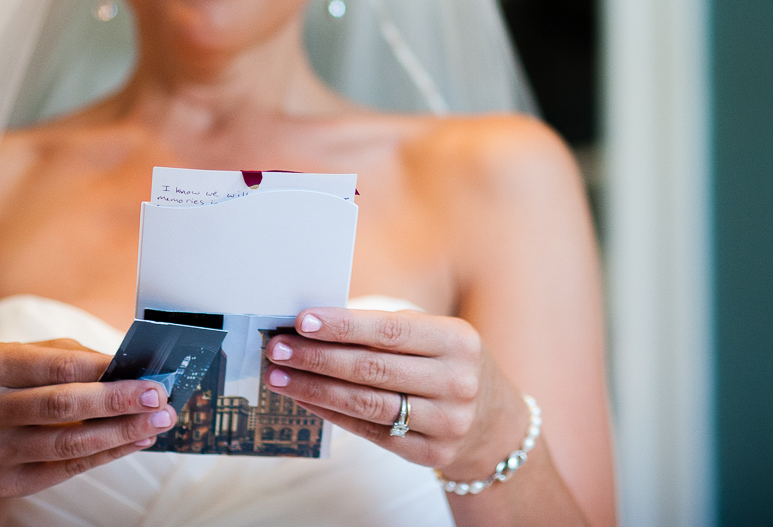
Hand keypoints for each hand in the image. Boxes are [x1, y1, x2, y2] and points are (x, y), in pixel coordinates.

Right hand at [0, 338, 173, 496]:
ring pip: (68, 443)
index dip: (109, 371)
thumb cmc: (19, 380)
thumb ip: (82, 359)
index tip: (149, 375)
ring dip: (121, 433)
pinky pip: (66, 468)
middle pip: (62, 405)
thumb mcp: (38, 356)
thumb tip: (137, 373)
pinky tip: (135, 441)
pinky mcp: (3, 482)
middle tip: (160, 399)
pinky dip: (107, 454)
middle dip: (119, 403)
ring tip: (157, 423)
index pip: (60, 367)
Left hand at [263, 308, 528, 475]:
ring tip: (279, 377)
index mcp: (457, 340)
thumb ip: (387, 330)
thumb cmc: (450, 365)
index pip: (390, 332)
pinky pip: (371, 432)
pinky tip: (306, 400)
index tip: (303, 321)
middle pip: (373, 369)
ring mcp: (446, 421)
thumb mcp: (438, 337)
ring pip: (367, 404)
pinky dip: (333, 414)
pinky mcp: (430, 452)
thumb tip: (318, 326)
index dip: (343, 327)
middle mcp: (456, 381)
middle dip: (318, 357)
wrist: (494, 423)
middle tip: (278, 349)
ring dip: (315, 389)